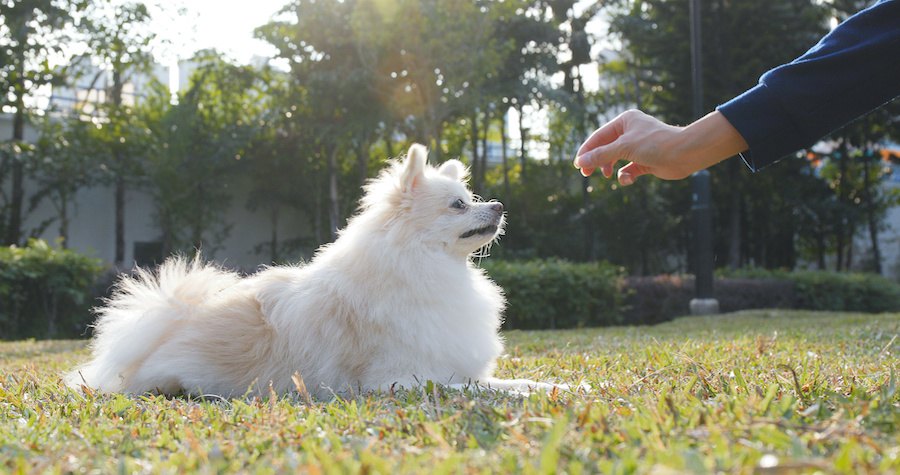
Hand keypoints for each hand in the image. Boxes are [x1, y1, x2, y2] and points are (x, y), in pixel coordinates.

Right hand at [574, 109, 748, 184]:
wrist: (685, 153)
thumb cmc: (655, 144)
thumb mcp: (623, 147)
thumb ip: (600, 155)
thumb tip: (580, 161)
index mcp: (624, 121)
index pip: (599, 136)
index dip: (587, 150)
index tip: (577, 165)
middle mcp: (630, 132)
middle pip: (605, 148)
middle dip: (597, 160)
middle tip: (586, 173)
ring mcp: (638, 147)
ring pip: (615, 159)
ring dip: (610, 168)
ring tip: (608, 175)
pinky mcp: (645, 161)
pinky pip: (628, 169)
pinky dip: (626, 176)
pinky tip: (628, 179)